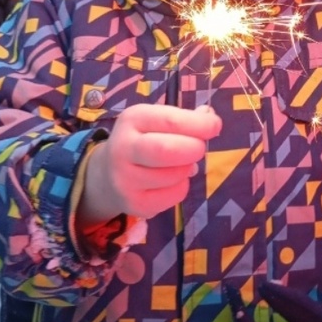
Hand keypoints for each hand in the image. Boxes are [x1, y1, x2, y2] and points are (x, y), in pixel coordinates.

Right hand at [79, 103, 221, 226]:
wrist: (106, 175)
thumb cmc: (141, 140)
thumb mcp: (155, 120)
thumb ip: (182, 119)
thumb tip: (210, 118)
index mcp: (132, 119)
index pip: (171, 121)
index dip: (200, 124)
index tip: (215, 126)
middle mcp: (123, 148)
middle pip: (169, 150)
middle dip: (194, 148)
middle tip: (198, 148)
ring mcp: (126, 179)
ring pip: (176, 175)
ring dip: (188, 168)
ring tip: (179, 163)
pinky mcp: (135, 203)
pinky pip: (176, 194)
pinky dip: (182, 185)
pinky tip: (170, 180)